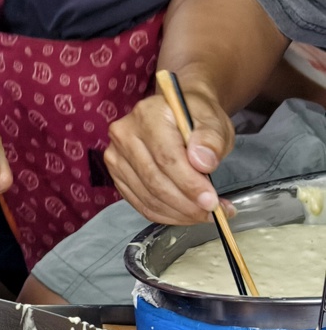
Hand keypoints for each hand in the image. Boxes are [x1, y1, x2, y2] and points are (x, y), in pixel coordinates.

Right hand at [104, 78, 235, 224]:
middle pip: (154, 180)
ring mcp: (116, 156)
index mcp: (148, 115)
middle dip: (185, 203)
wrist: (175, 114)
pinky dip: (164, 214)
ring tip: (202, 215)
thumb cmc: (195, 116)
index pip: (166, 158)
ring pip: (147, 196)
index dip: (189, 184)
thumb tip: (203, 163)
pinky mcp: (116, 175)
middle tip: (211, 213)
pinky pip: (139, 203)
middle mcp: (124, 135)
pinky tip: (183, 214)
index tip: (211, 201)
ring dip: (177, 212)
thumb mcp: (213, 120)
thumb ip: (211, 139)